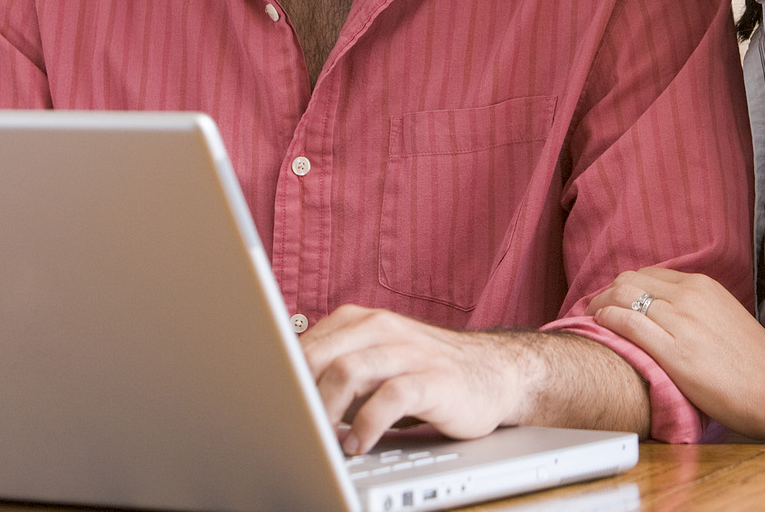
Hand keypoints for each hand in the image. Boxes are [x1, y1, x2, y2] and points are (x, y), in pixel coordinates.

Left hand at [299, 305, 525, 454]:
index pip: (306, 343)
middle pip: (319, 355)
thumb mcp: (377, 361)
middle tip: (293, 428)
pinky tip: (359, 444)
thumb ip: (338, 368)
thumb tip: (286, 396)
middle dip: (298, 395)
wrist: (494, 373)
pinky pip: (390, 398)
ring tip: (323, 439)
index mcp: (363, 320)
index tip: (270, 407)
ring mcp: (410, 351)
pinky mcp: (434, 379)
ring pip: (348, 372)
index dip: (282, 377)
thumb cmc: (426, 372)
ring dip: (326, 412)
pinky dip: (366, 426)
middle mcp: (384, 328)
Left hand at [587, 267, 764, 437]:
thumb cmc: (753, 362)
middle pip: (629, 279)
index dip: (624, 288)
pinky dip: (607, 321)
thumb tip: (667, 311)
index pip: (647, 274)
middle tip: (595, 312)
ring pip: (622, 296)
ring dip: (599, 306)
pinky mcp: (674, 351)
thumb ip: (696, 308)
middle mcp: (689, 296)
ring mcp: (681, 321)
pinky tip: (600, 328)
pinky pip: (628, 323)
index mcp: (702, 285)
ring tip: (591, 321)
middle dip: (606, 293)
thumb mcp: (724, 315)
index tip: (613, 303)